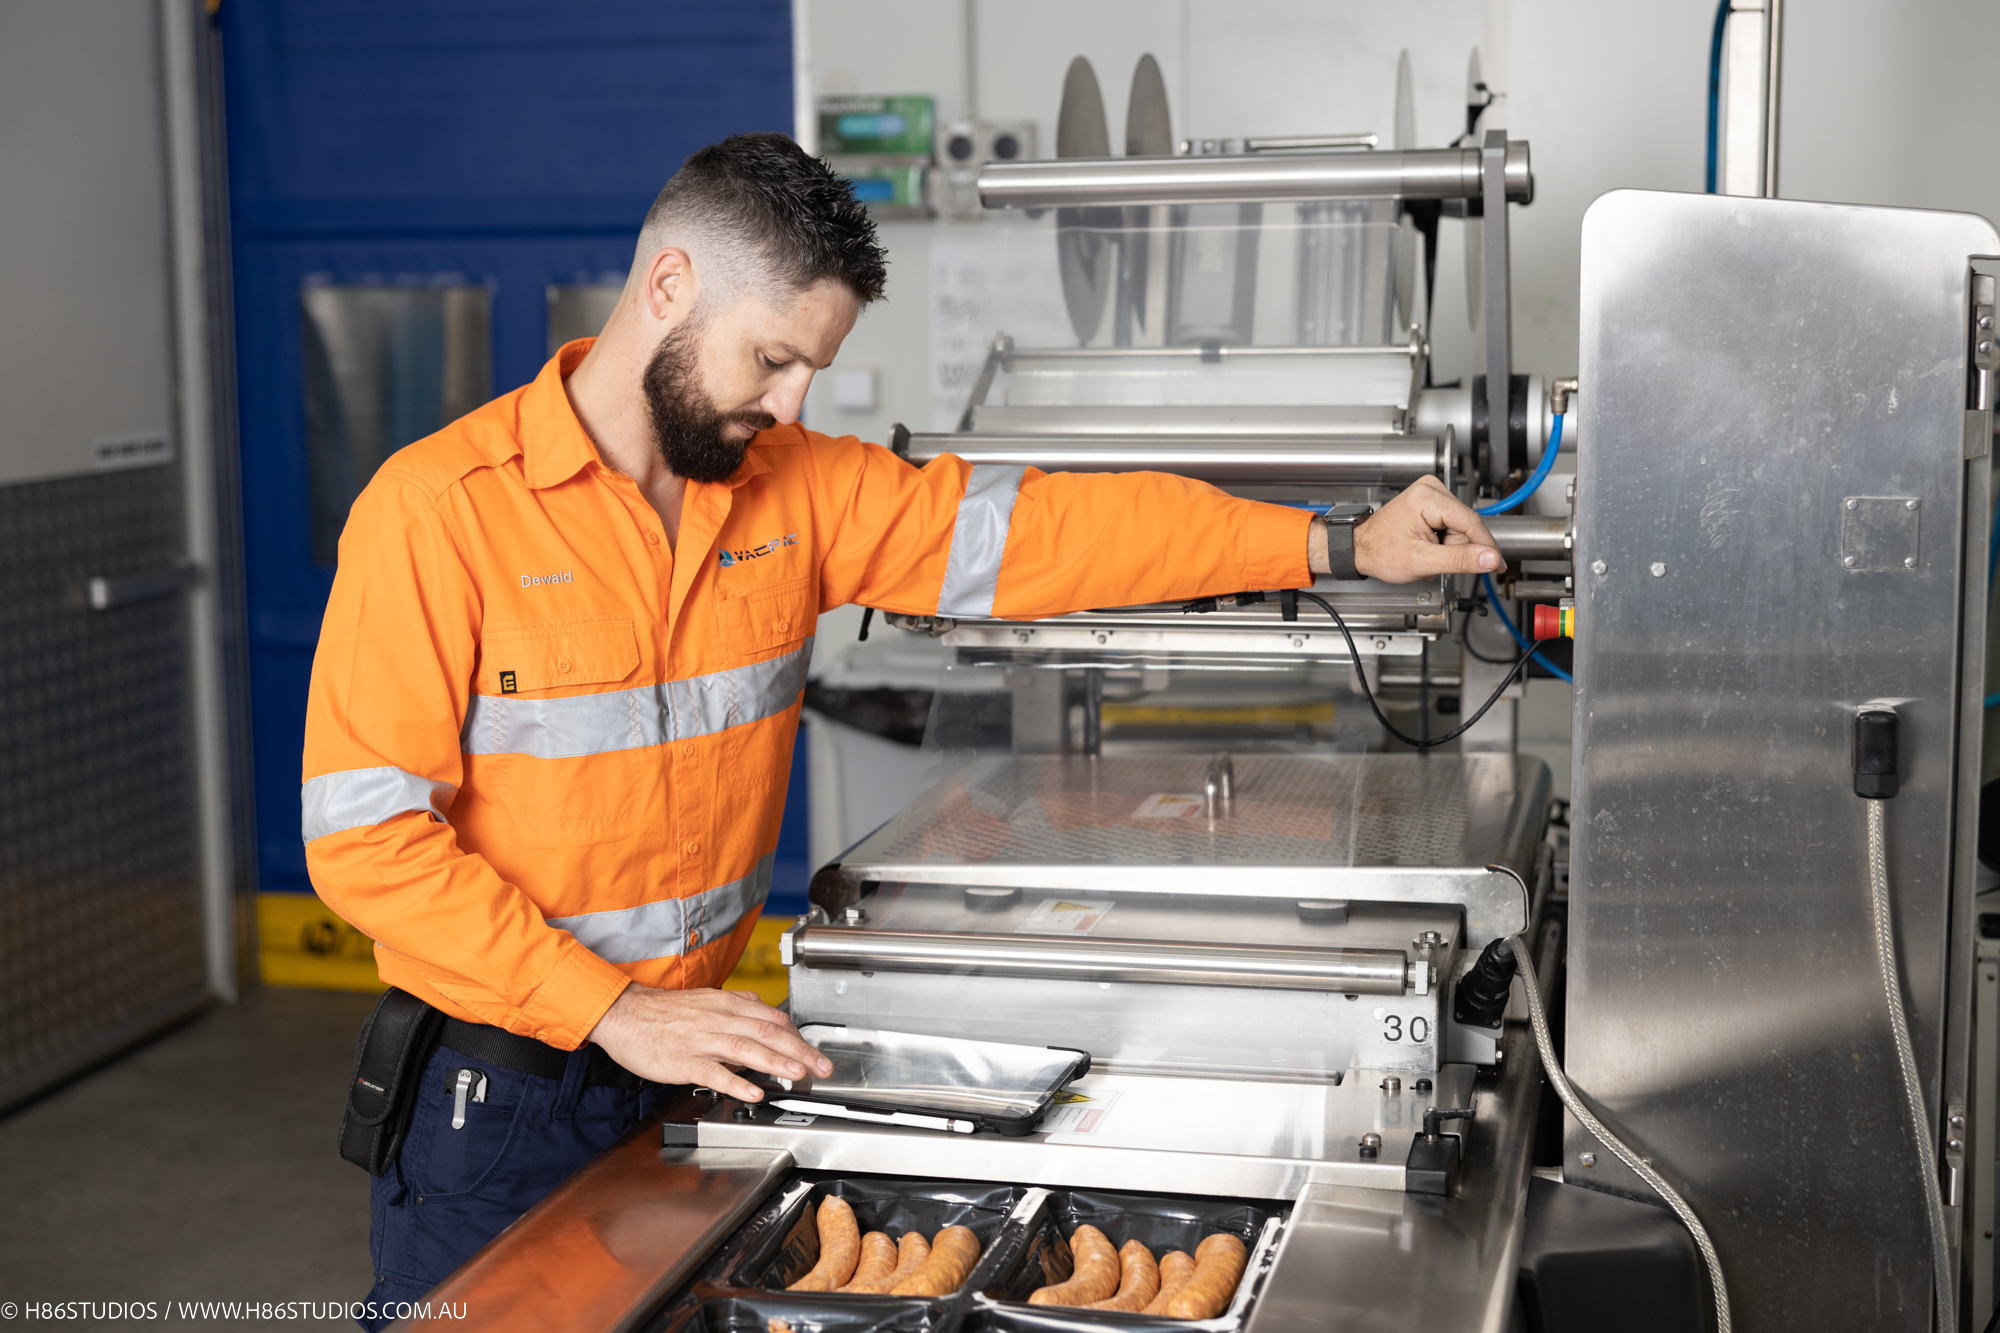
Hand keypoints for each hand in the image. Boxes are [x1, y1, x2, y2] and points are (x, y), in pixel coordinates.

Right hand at [585, 983, 831, 1099]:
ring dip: (776, 1062)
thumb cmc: (664, 1012)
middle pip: (768, 1032)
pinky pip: (713, 1072)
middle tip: (822, 1068)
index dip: (798, 1036)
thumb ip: (737, 1011)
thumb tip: (766, 1022)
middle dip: (800, 1050)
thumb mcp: (707, 1001)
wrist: (624, 1014)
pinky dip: (735, 1083)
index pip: (773, 1018)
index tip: (814, 1053)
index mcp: (727, 1004)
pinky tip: (753, 1093)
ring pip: (746, 1048)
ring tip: (798, 1075)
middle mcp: (719, 1018)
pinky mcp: (683, 1060)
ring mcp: (701, 1039)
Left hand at [1352, 475, 1503, 583]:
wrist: (1360, 549)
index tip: (1498, 565)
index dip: (1487, 547)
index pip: (1472, 523)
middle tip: (1433, 559)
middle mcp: (1431, 489)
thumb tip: (1489, 558)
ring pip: (1461, 528)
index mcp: (1428, 498)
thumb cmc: (1380, 551)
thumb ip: (1459, 560)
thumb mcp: (1422, 561)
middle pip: (1467, 526)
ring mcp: (1432, 494)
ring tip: (1426, 552)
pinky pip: (1452, 526)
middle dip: (1456, 549)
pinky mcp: (1432, 503)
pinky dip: (1444, 542)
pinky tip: (1428, 546)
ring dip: (1449, 547)